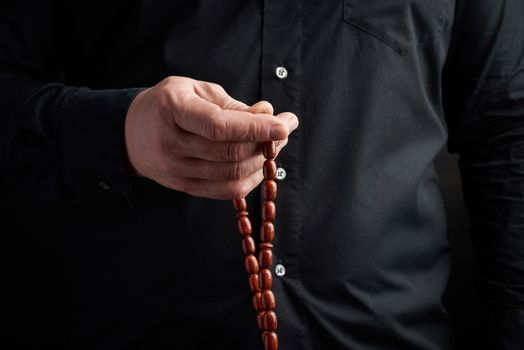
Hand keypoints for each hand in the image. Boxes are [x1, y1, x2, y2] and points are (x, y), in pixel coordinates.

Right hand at [124, 76, 297, 198]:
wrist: (131, 134)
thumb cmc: (167, 105)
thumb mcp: (194, 90)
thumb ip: (231, 104)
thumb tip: (268, 115)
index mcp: (172, 110)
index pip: (219, 126)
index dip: (255, 127)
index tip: (285, 124)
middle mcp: (171, 144)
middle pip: (230, 152)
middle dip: (266, 142)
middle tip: (284, 129)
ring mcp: (176, 170)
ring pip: (232, 174)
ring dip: (262, 161)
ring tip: (275, 144)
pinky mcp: (184, 187)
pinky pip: (226, 191)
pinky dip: (250, 180)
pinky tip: (260, 165)